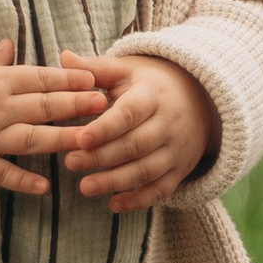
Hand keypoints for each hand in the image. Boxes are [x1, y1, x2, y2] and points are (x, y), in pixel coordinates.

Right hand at [0, 38, 108, 197]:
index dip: (69, 80)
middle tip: (104, 105)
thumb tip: (9, 45)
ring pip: (31, 139)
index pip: (41, 79)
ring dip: (61, 140)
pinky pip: (1, 174)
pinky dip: (22, 181)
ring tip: (88, 141)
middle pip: (44, 107)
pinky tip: (45, 187)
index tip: (94, 80)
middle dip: (76, 106)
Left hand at [57, 52, 216, 210]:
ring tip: (84, 187)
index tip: (80, 138)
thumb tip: (63, 57)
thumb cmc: (150, 85)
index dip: (105, 128)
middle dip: (102, 156)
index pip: (129, 114)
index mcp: (152, 96)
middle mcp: (168, 124)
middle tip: (70, 162)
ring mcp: (176, 149)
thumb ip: (95, 69)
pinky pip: (161, 189)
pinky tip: (113, 205)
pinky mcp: (180, 170)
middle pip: (135, 145)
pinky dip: (139, 199)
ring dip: (115, 181)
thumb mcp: (127, 71)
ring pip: (147, 170)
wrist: (199, 100)